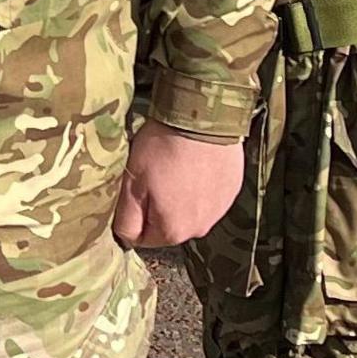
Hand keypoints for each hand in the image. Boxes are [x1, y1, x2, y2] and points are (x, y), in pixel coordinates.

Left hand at [112, 123, 246, 248]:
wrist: (202, 119)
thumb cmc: (162, 150)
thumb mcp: (131, 184)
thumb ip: (126, 219)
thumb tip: (125, 238)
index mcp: (172, 232)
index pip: (142, 238)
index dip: (133, 214)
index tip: (134, 188)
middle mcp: (199, 229)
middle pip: (167, 225)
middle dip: (156, 206)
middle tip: (154, 175)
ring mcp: (218, 211)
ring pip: (188, 211)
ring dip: (179, 196)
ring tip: (175, 166)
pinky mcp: (231, 191)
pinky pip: (208, 196)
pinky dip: (200, 184)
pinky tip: (194, 163)